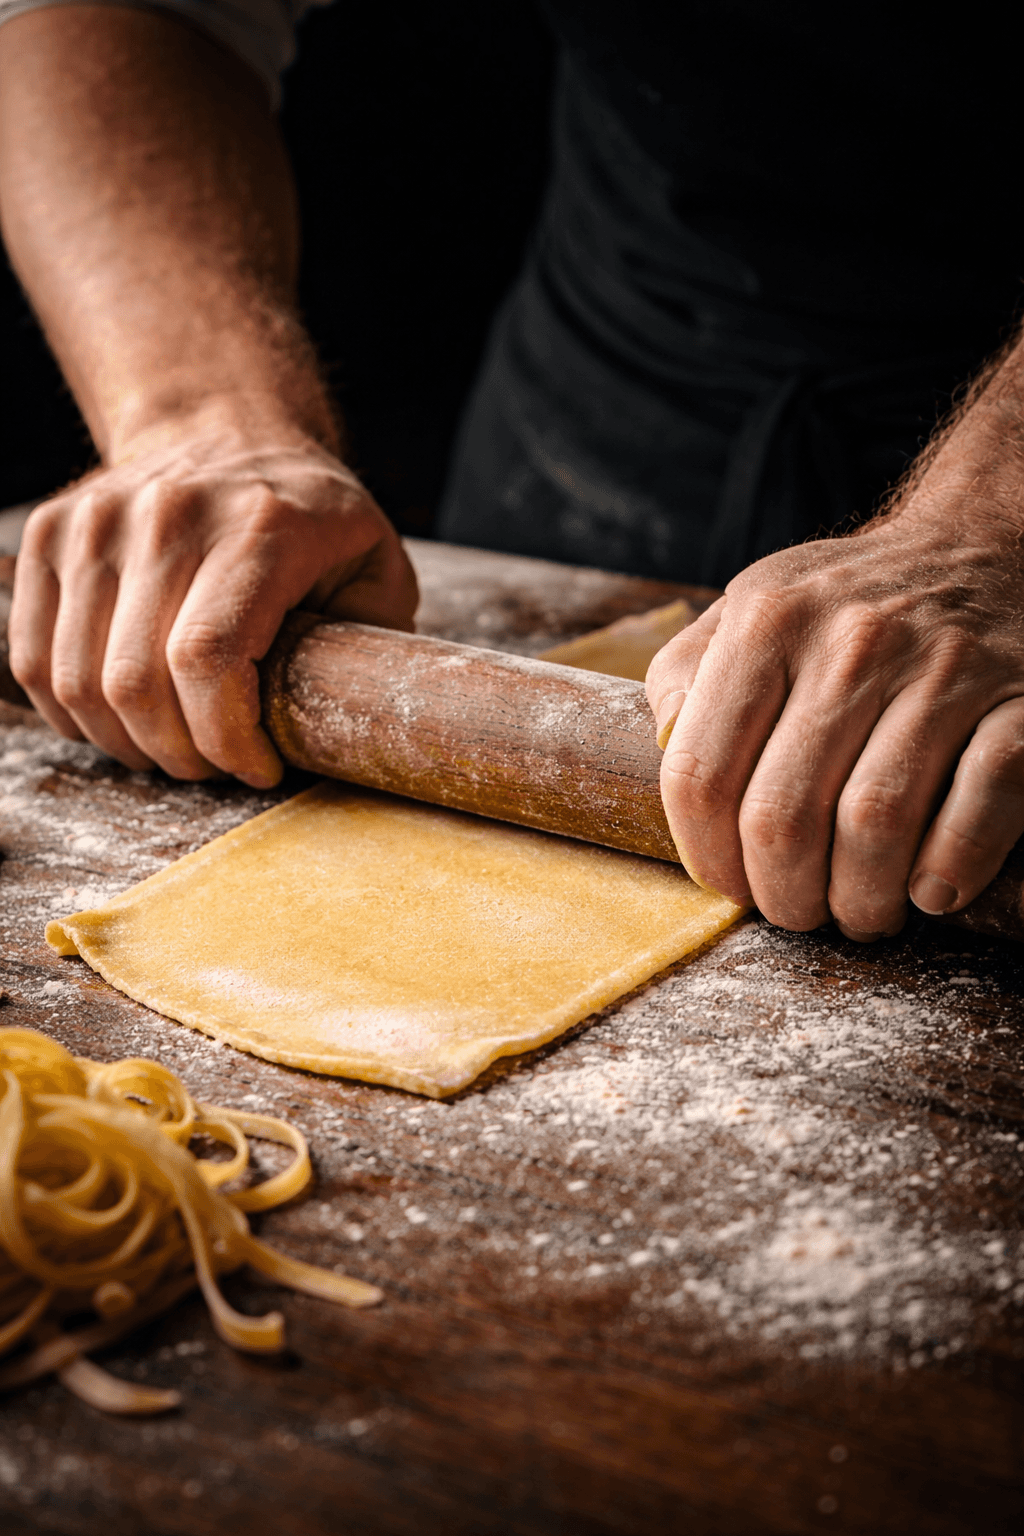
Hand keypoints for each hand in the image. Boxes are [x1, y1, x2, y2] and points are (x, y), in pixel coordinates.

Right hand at [9, 430, 417, 786]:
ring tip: (174, 747)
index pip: (207, 657)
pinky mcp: (50, 534)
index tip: (260, 767)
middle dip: (180, 755)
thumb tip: (353, 723)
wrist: (227, 427)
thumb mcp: (375, 566)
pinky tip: (125, 721)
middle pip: (136, 682)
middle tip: (217, 767)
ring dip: (127, 742)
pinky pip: (34, 658)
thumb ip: (371, 642)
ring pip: (79, 680)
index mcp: (260, 526)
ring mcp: (98, 520)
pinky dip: (75, 714)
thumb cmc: (310, 515)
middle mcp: (169, 514)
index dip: (226, 739)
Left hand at [646, 406, 1023, 939]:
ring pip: (875, 826)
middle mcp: (852, 640)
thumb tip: (665, 754)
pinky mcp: (1023, 700)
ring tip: (861, 910)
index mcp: (767, 621)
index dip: (706, 857)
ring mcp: (944, 668)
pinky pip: (981, 806)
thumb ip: (687, 675)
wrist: (981, 546)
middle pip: (783, 818)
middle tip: (798, 911)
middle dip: (784, 896)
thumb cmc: (846, 604)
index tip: (729, 885)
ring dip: (861, 899)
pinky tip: (930, 889)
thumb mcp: (751, 608)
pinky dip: (950, 869)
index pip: (700, 774)